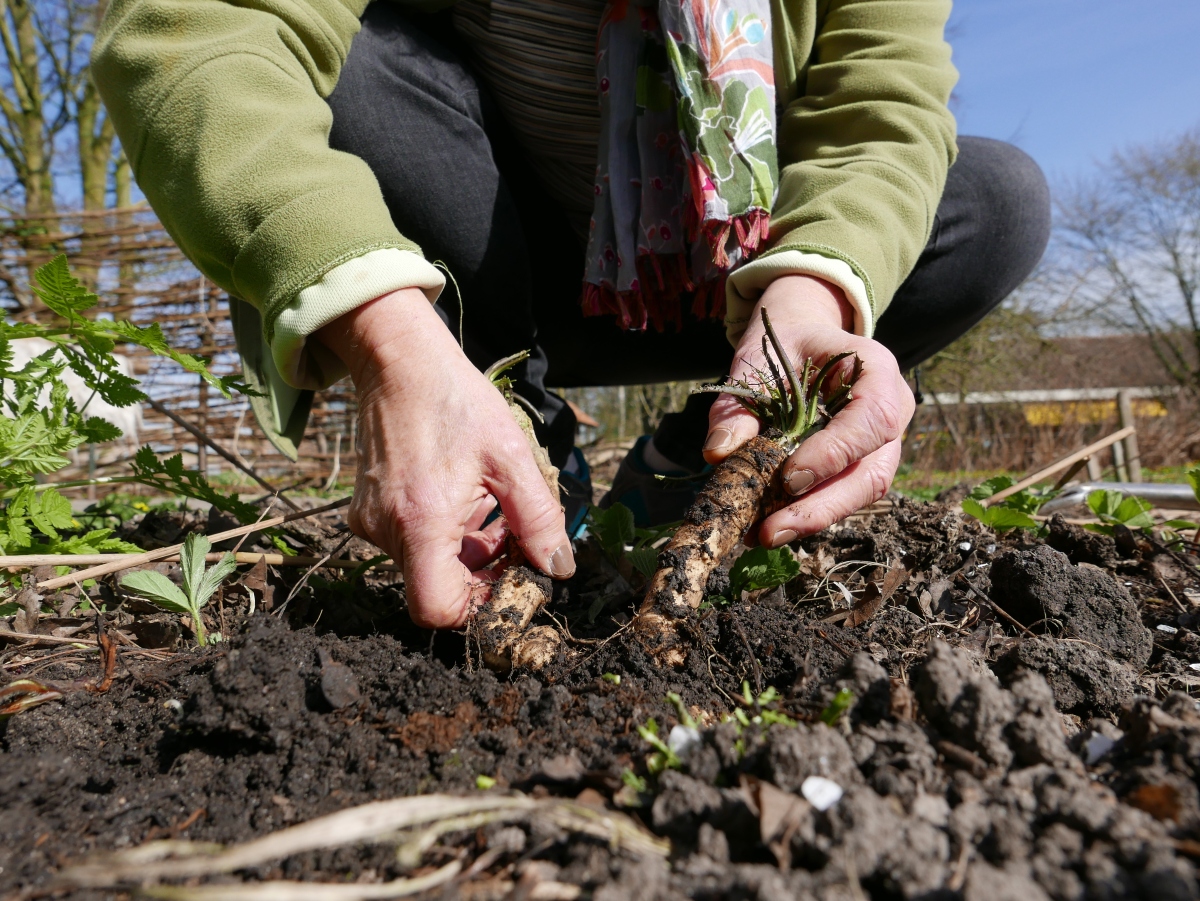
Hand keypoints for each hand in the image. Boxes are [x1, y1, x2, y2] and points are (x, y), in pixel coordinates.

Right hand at [315, 289, 574, 627]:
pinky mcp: (365, 512)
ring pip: (427, 567)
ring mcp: (370, 522)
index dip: (478, 607)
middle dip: (483, 573)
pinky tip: (465, 498)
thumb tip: (558, 568)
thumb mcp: (512, 458)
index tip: (509, 579)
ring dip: (468, 551)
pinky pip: (410, 544)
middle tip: (514, 537)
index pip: (438, 609)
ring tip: (492, 507)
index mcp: (423, 522)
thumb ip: (539, 519)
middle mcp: (387, 530)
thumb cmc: (457, 401)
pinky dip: (444, 534)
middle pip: (437, 589)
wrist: (399, 362)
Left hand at [703, 275, 913, 546]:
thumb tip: (718, 453)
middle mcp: (893, 408)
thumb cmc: (783, 346)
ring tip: (761, 534)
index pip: (871, 419)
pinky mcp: (865, 466)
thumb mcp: (755, 362)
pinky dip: (807, 514)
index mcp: (876, 369)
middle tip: (770, 531)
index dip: (834, 454)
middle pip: (873, 472)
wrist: (805, 340)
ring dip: (812, 519)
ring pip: (862, 494)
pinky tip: (768, 526)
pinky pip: (844, 496)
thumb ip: (737, 405)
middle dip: (820, 507)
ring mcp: (885, 442)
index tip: (788, 479)